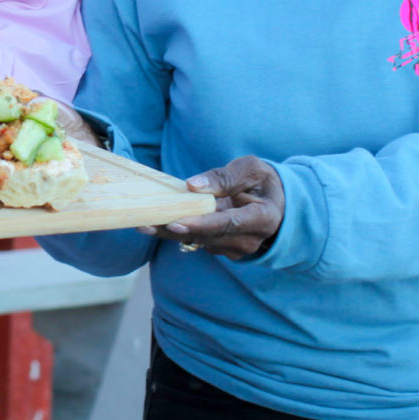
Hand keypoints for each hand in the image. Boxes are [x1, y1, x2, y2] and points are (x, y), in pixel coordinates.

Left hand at [147, 156, 283, 258]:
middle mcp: (250, 240)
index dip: (202, 224)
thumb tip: (192, 185)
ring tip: (142, 222)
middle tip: (146, 222)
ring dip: (169, 233)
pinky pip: (196, 241)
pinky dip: (175, 232)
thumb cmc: (262, 182)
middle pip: (207, 236)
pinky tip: (153, 223)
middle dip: (175, 230)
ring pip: (198, 241)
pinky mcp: (222, 249)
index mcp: (263, 218)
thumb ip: (224, 177)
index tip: (177, 222)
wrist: (276, 203)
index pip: (229, 223)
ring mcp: (236, 248)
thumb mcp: (250, 170)